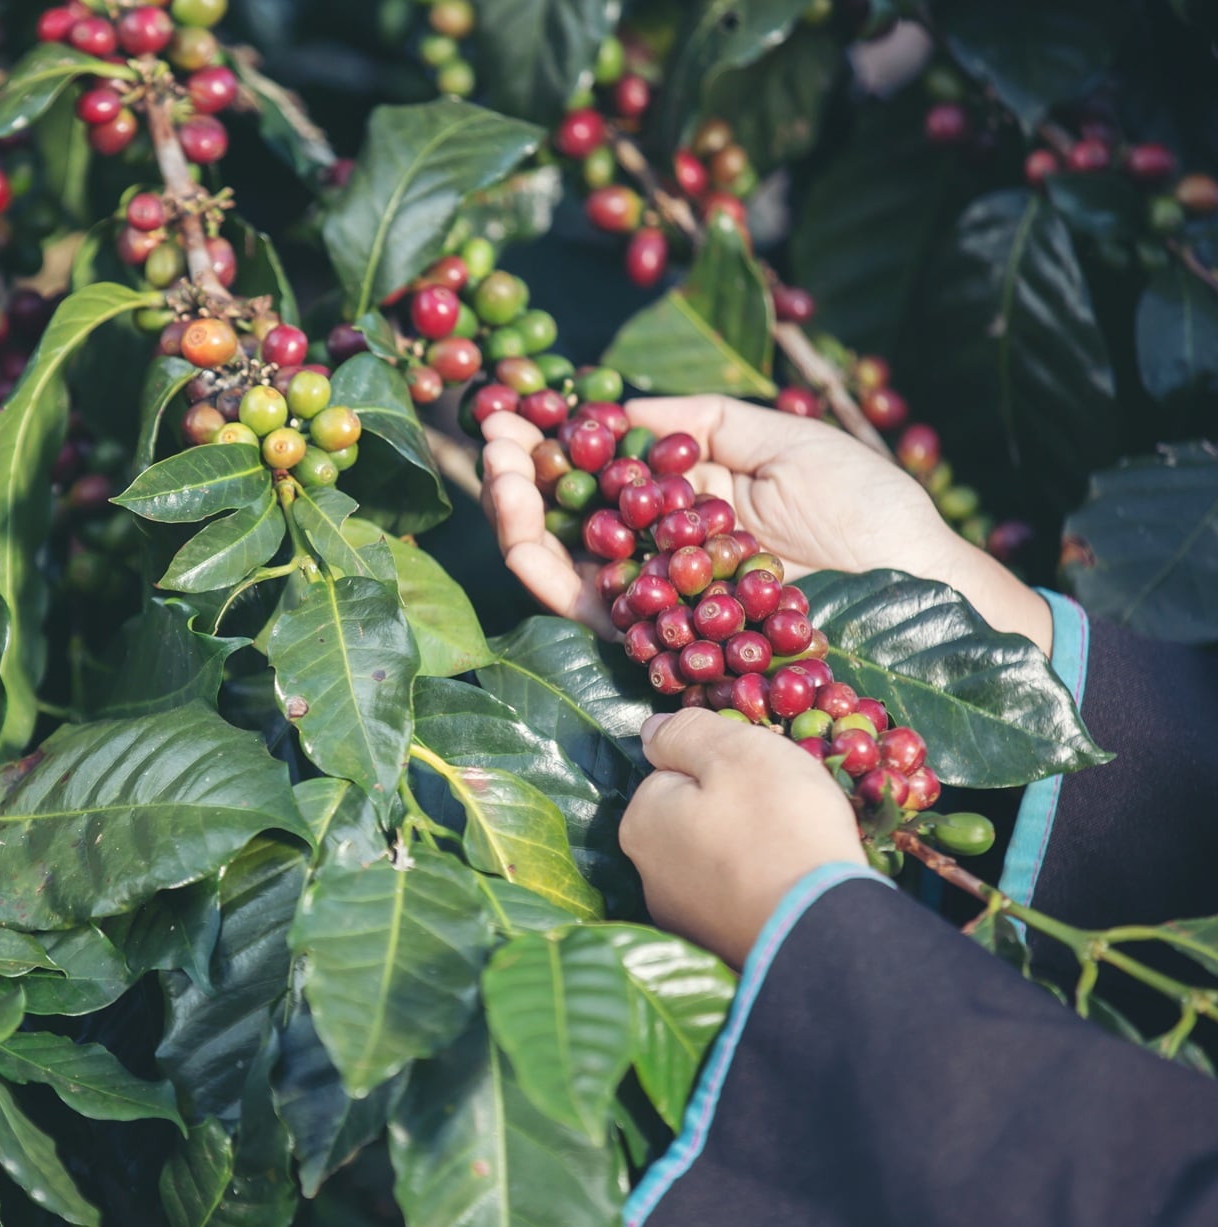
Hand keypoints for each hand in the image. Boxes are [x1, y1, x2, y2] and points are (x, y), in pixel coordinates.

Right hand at [480, 396, 1051, 653]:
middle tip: (489, 431)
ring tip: (497, 472)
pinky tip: (522, 537)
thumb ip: (702, 423)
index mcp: (688, 496)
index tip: (516, 402)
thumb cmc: (870, 511)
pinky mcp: (663, 642)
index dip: (554, 435)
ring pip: (563, 560)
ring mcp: (658, 596)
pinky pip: (590, 613)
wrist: (918, 594)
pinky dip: (548, 577)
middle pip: (567, 511)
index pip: (602, 464)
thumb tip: (617, 407)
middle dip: (520, 470)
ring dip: (516, 518)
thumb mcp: (786, 440)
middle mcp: (661, 548)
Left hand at [622, 709, 863, 967]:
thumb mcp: (734, 751)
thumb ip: (687, 733)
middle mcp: (647, 875)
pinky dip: (763, 889)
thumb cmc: (777, 826)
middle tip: (785, 814)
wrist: (825, 930)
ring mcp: (682, 919)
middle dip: (733, 811)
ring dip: (749, 851)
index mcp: (641, 823)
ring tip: (795, 852)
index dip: (721, 768)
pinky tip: (793, 889)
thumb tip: (653, 730)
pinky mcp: (719, 949)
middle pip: (693, 818)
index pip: (674, 774)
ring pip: (718, 860)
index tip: (760, 778)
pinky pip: (741, 898)